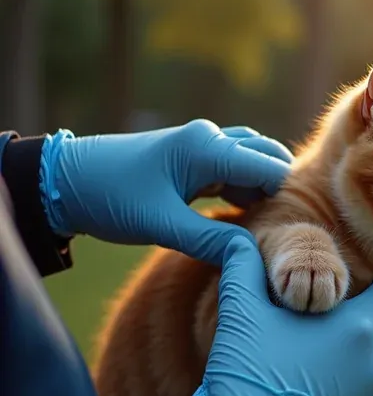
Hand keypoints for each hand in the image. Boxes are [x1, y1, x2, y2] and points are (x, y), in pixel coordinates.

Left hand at [40, 120, 292, 263]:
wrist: (64, 181)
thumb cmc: (110, 198)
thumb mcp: (161, 226)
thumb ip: (210, 240)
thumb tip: (251, 257)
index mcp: (207, 148)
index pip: (271, 169)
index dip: (286, 200)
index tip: (286, 234)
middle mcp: (211, 138)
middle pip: (269, 157)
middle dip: (280, 190)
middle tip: (279, 229)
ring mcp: (203, 146)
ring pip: (253, 162)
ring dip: (262, 190)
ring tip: (263, 226)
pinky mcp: (194, 158)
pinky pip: (234, 169)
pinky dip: (244, 189)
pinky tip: (243, 216)